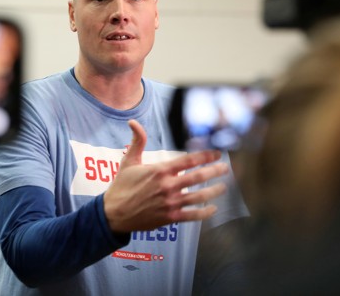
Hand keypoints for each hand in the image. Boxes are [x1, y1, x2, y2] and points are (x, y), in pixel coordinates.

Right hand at [103, 119, 228, 232]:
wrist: (114, 213)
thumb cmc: (121, 186)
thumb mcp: (129, 161)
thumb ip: (137, 141)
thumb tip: (133, 122)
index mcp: (160, 170)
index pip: (188, 160)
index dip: (206, 156)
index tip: (217, 153)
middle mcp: (167, 186)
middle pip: (198, 177)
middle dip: (215, 171)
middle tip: (226, 168)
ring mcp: (170, 203)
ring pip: (199, 196)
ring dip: (214, 191)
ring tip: (224, 187)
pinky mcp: (169, 217)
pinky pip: (192, 215)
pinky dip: (205, 212)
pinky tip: (212, 208)